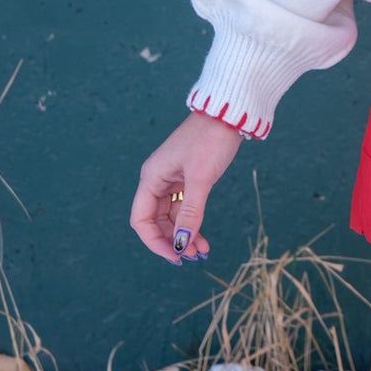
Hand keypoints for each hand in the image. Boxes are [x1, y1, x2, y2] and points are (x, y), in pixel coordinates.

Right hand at [129, 112, 244, 265]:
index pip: (141, 220)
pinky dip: (192, 223)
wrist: (229, 114)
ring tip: (201, 251)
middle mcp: (158, 180)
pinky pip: (185, 207)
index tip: (174, 256)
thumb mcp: (201, 179)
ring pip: (172, 217)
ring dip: (184, 235)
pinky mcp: (188, 177)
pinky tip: (202, 237)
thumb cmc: (210, 140)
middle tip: (192, 257)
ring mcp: (173, 179)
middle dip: (172, 241)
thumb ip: (191, 213)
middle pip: (156, 221)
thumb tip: (182, 244)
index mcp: (151, 178)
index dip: (154, 242)